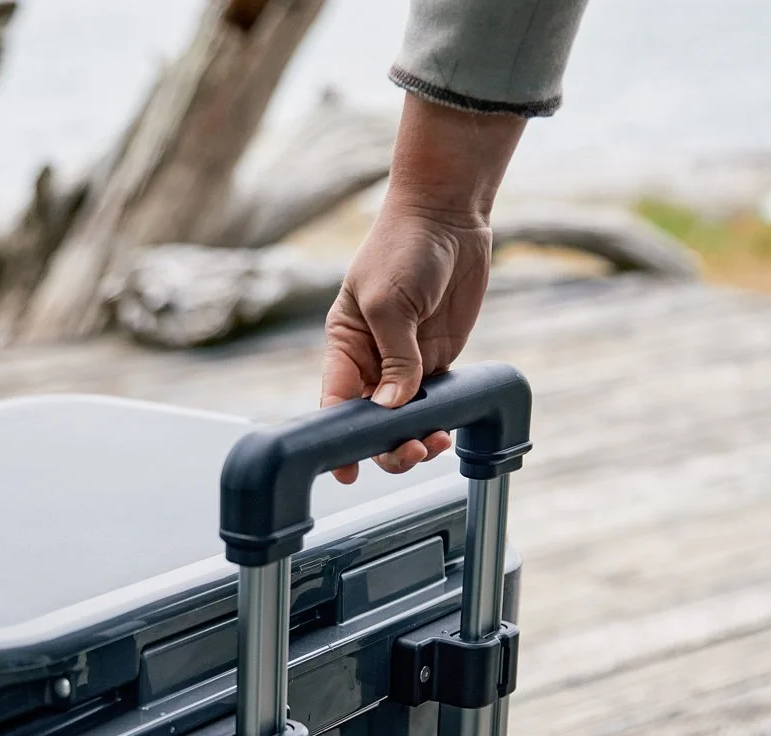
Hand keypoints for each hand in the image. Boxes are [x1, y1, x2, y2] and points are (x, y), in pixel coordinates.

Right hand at [321, 94, 524, 483]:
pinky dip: (437, 421)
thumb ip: (393, 358)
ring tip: (432, 445)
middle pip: (370, 421)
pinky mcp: (437, 359)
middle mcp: (372, 361)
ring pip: (403, 419)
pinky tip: (446, 431)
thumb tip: (394, 407)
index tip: (346, 471)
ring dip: (414, 438)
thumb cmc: (402, 248)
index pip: (335, 404)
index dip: (338, 441)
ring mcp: (406, 363)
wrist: (448, 217)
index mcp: (345, 347)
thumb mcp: (387, 303)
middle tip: (409, 451)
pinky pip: (434, 402)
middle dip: (385, 444)